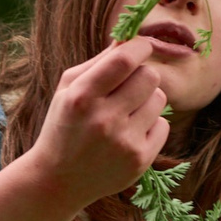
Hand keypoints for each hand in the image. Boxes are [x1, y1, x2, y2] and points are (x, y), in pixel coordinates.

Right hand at [22, 36, 169, 210]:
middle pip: (149, 76)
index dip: (139, 46)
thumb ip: (98, 62)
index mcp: (82, 97)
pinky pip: (163, 125)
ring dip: (146, 100)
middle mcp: (104, 120)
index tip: (140, 46)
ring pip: (160, 99)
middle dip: (142, 74)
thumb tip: (130, 39)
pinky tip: (129, 134)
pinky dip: (150, 126)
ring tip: (126, 113)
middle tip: (128, 85)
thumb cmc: (63, 127)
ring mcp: (124, 142)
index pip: (125, 59)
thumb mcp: (68, 90)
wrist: (57, 181)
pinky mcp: (139, 160)